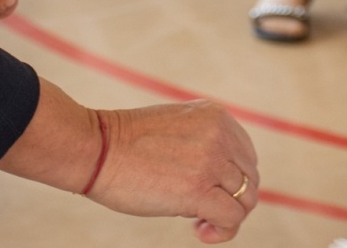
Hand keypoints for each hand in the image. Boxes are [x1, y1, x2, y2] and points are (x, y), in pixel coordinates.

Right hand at [89, 102, 258, 242]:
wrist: (96, 148)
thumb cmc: (126, 143)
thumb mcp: (177, 127)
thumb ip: (204, 142)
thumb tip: (226, 182)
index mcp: (215, 116)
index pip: (246, 155)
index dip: (231, 180)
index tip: (208, 190)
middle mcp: (219, 134)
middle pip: (250, 178)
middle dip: (231, 199)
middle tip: (203, 210)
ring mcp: (210, 160)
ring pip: (246, 200)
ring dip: (226, 217)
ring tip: (199, 221)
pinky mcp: (198, 189)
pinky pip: (232, 218)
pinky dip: (223, 231)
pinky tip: (200, 231)